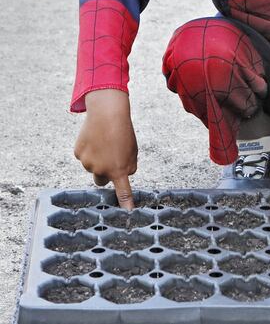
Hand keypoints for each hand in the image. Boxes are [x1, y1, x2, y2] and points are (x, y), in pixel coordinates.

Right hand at [74, 89, 137, 209]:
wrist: (107, 112)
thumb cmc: (123, 131)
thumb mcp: (133, 150)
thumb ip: (128, 166)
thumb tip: (123, 175)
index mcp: (118, 170)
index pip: (122, 192)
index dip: (124, 203)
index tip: (127, 213)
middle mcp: (101, 170)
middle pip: (101, 180)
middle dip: (105, 173)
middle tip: (109, 156)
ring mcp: (87, 162)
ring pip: (92, 165)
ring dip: (97, 158)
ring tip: (104, 140)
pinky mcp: (78, 153)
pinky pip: (84, 155)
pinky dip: (88, 149)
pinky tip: (94, 137)